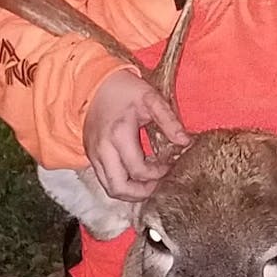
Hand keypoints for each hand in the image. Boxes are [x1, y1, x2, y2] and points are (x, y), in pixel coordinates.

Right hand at [82, 70, 190, 200]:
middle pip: (118, 188)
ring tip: (150, 183)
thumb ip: (169, 121)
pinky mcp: (90, 156)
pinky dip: (121, 183)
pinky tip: (137, 176)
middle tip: (160, 185)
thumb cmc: (125, 89)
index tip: (171, 166)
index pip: (139, 170)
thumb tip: (186, 142)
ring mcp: (93, 154)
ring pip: (109, 188)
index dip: (158, 174)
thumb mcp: (151, 99)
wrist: (94, 83)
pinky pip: (104, 179)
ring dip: (131, 192)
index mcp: (118, 135)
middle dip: (142, 193)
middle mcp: (102, 149)